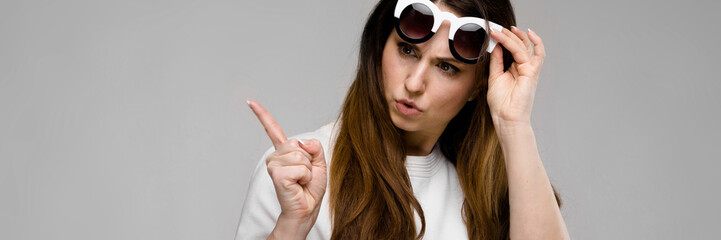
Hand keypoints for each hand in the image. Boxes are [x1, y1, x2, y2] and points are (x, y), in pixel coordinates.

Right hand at [247, 99, 326, 237]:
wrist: (307, 209)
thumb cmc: (310, 188)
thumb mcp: (319, 162)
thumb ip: (314, 147)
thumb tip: (302, 142)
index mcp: (284, 151)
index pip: (272, 129)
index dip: (262, 114)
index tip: (250, 102)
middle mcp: (275, 156)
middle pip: (297, 144)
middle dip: (309, 160)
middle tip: (304, 175)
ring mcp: (273, 165)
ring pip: (300, 156)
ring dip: (308, 170)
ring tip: (301, 181)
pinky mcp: (276, 175)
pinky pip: (300, 168)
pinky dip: (305, 177)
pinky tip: (298, 185)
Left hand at [487, 27, 545, 125]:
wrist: (506, 118)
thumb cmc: (501, 103)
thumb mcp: (494, 77)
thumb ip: (496, 61)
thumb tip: (497, 46)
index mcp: (514, 69)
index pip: (512, 49)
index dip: (504, 39)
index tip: (493, 32)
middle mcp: (523, 68)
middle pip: (519, 45)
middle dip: (507, 36)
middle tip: (496, 29)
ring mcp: (529, 70)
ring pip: (523, 47)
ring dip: (512, 38)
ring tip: (500, 31)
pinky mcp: (532, 73)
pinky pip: (538, 54)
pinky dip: (536, 42)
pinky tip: (528, 32)